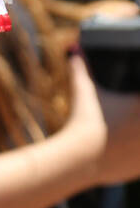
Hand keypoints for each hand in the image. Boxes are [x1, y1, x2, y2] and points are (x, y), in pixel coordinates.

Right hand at [63, 51, 139, 187]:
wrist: (78, 159)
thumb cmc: (83, 121)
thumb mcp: (84, 92)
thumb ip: (82, 69)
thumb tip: (73, 49)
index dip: (137, 100)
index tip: (133, 100)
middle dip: (137, 117)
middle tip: (130, 117)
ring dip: (137, 135)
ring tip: (128, 132)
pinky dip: (136, 155)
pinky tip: (128, 148)